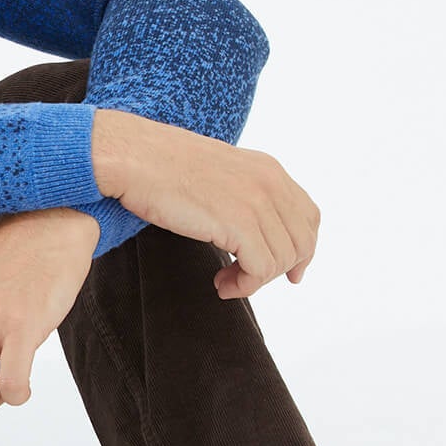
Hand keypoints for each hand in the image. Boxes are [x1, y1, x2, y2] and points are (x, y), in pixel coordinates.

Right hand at [92, 108, 320, 298]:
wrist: (136, 158)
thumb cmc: (161, 166)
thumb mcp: (218, 173)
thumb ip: (243, 194)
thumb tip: (250, 230)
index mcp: (268, 169)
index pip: (308, 217)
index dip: (303, 249)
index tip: (289, 272)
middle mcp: (270, 184)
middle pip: (301, 242)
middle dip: (280, 270)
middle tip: (248, 279)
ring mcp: (256, 202)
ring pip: (282, 260)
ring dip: (256, 281)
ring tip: (226, 281)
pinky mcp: (239, 223)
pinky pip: (260, 270)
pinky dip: (244, 286)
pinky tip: (221, 285)